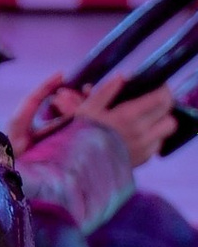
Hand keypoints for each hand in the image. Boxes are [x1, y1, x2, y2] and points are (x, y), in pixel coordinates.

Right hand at [19, 69, 178, 167]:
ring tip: (147, 119)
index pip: (162, 99)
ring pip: (166, 132)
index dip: (163, 91)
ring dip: (160, 123)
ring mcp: (142, 149)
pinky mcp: (141, 160)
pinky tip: (138, 134)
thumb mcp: (87, 109)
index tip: (157, 87)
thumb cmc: (78, 136)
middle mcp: (140, 133)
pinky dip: (152, 137)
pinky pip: (156, 145)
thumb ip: (107, 91)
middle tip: (154, 102)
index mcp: (128, 116)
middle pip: (170, 116)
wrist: (76, 170)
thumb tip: (123, 77)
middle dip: (165, 107)